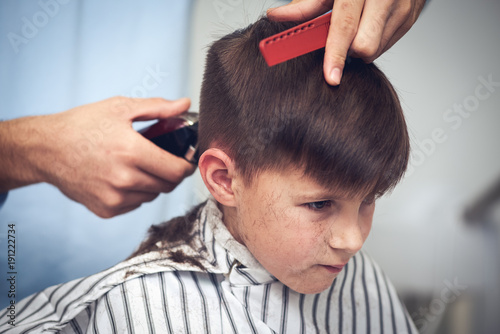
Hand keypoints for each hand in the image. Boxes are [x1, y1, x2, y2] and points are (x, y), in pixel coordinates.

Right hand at [0, 97, 195, 217]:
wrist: (46, 149)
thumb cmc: (83, 125)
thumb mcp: (120, 108)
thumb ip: (157, 108)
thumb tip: (185, 104)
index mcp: (131, 151)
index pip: (176, 170)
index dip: (187, 166)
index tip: (187, 160)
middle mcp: (124, 179)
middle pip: (167, 185)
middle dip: (171, 173)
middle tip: (164, 160)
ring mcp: (114, 198)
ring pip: (152, 195)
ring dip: (153, 183)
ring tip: (138, 165)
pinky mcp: (106, 210)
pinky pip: (135, 204)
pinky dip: (135, 193)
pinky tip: (122, 177)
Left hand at [267, 0, 425, 84]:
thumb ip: (307, 5)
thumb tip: (277, 17)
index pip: (345, 26)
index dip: (335, 54)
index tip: (331, 77)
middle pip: (364, 45)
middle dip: (348, 50)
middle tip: (340, 38)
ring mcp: (402, 8)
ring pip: (376, 50)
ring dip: (360, 46)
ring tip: (357, 25)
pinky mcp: (410, 18)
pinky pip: (386, 45)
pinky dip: (374, 41)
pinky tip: (370, 24)